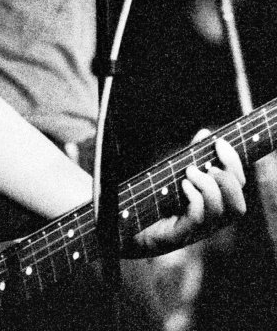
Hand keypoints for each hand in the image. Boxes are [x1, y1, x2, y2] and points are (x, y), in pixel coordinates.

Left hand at [129, 134, 244, 256]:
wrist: (128, 223)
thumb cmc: (155, 197)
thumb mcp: (176, 172)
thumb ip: (193, 156)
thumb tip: (206, 134)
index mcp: (214, 204)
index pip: (238, 187)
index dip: (234, 163)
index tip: (219, 142)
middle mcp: (211, 221)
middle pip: (238, 206)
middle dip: (228, 180)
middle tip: (209, 166)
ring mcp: (197, 230)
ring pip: (220, 212)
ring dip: (209, 186)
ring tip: (190, 172)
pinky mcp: (180, 234)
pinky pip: (199, 219)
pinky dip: (195, 197)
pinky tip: (182, 185)